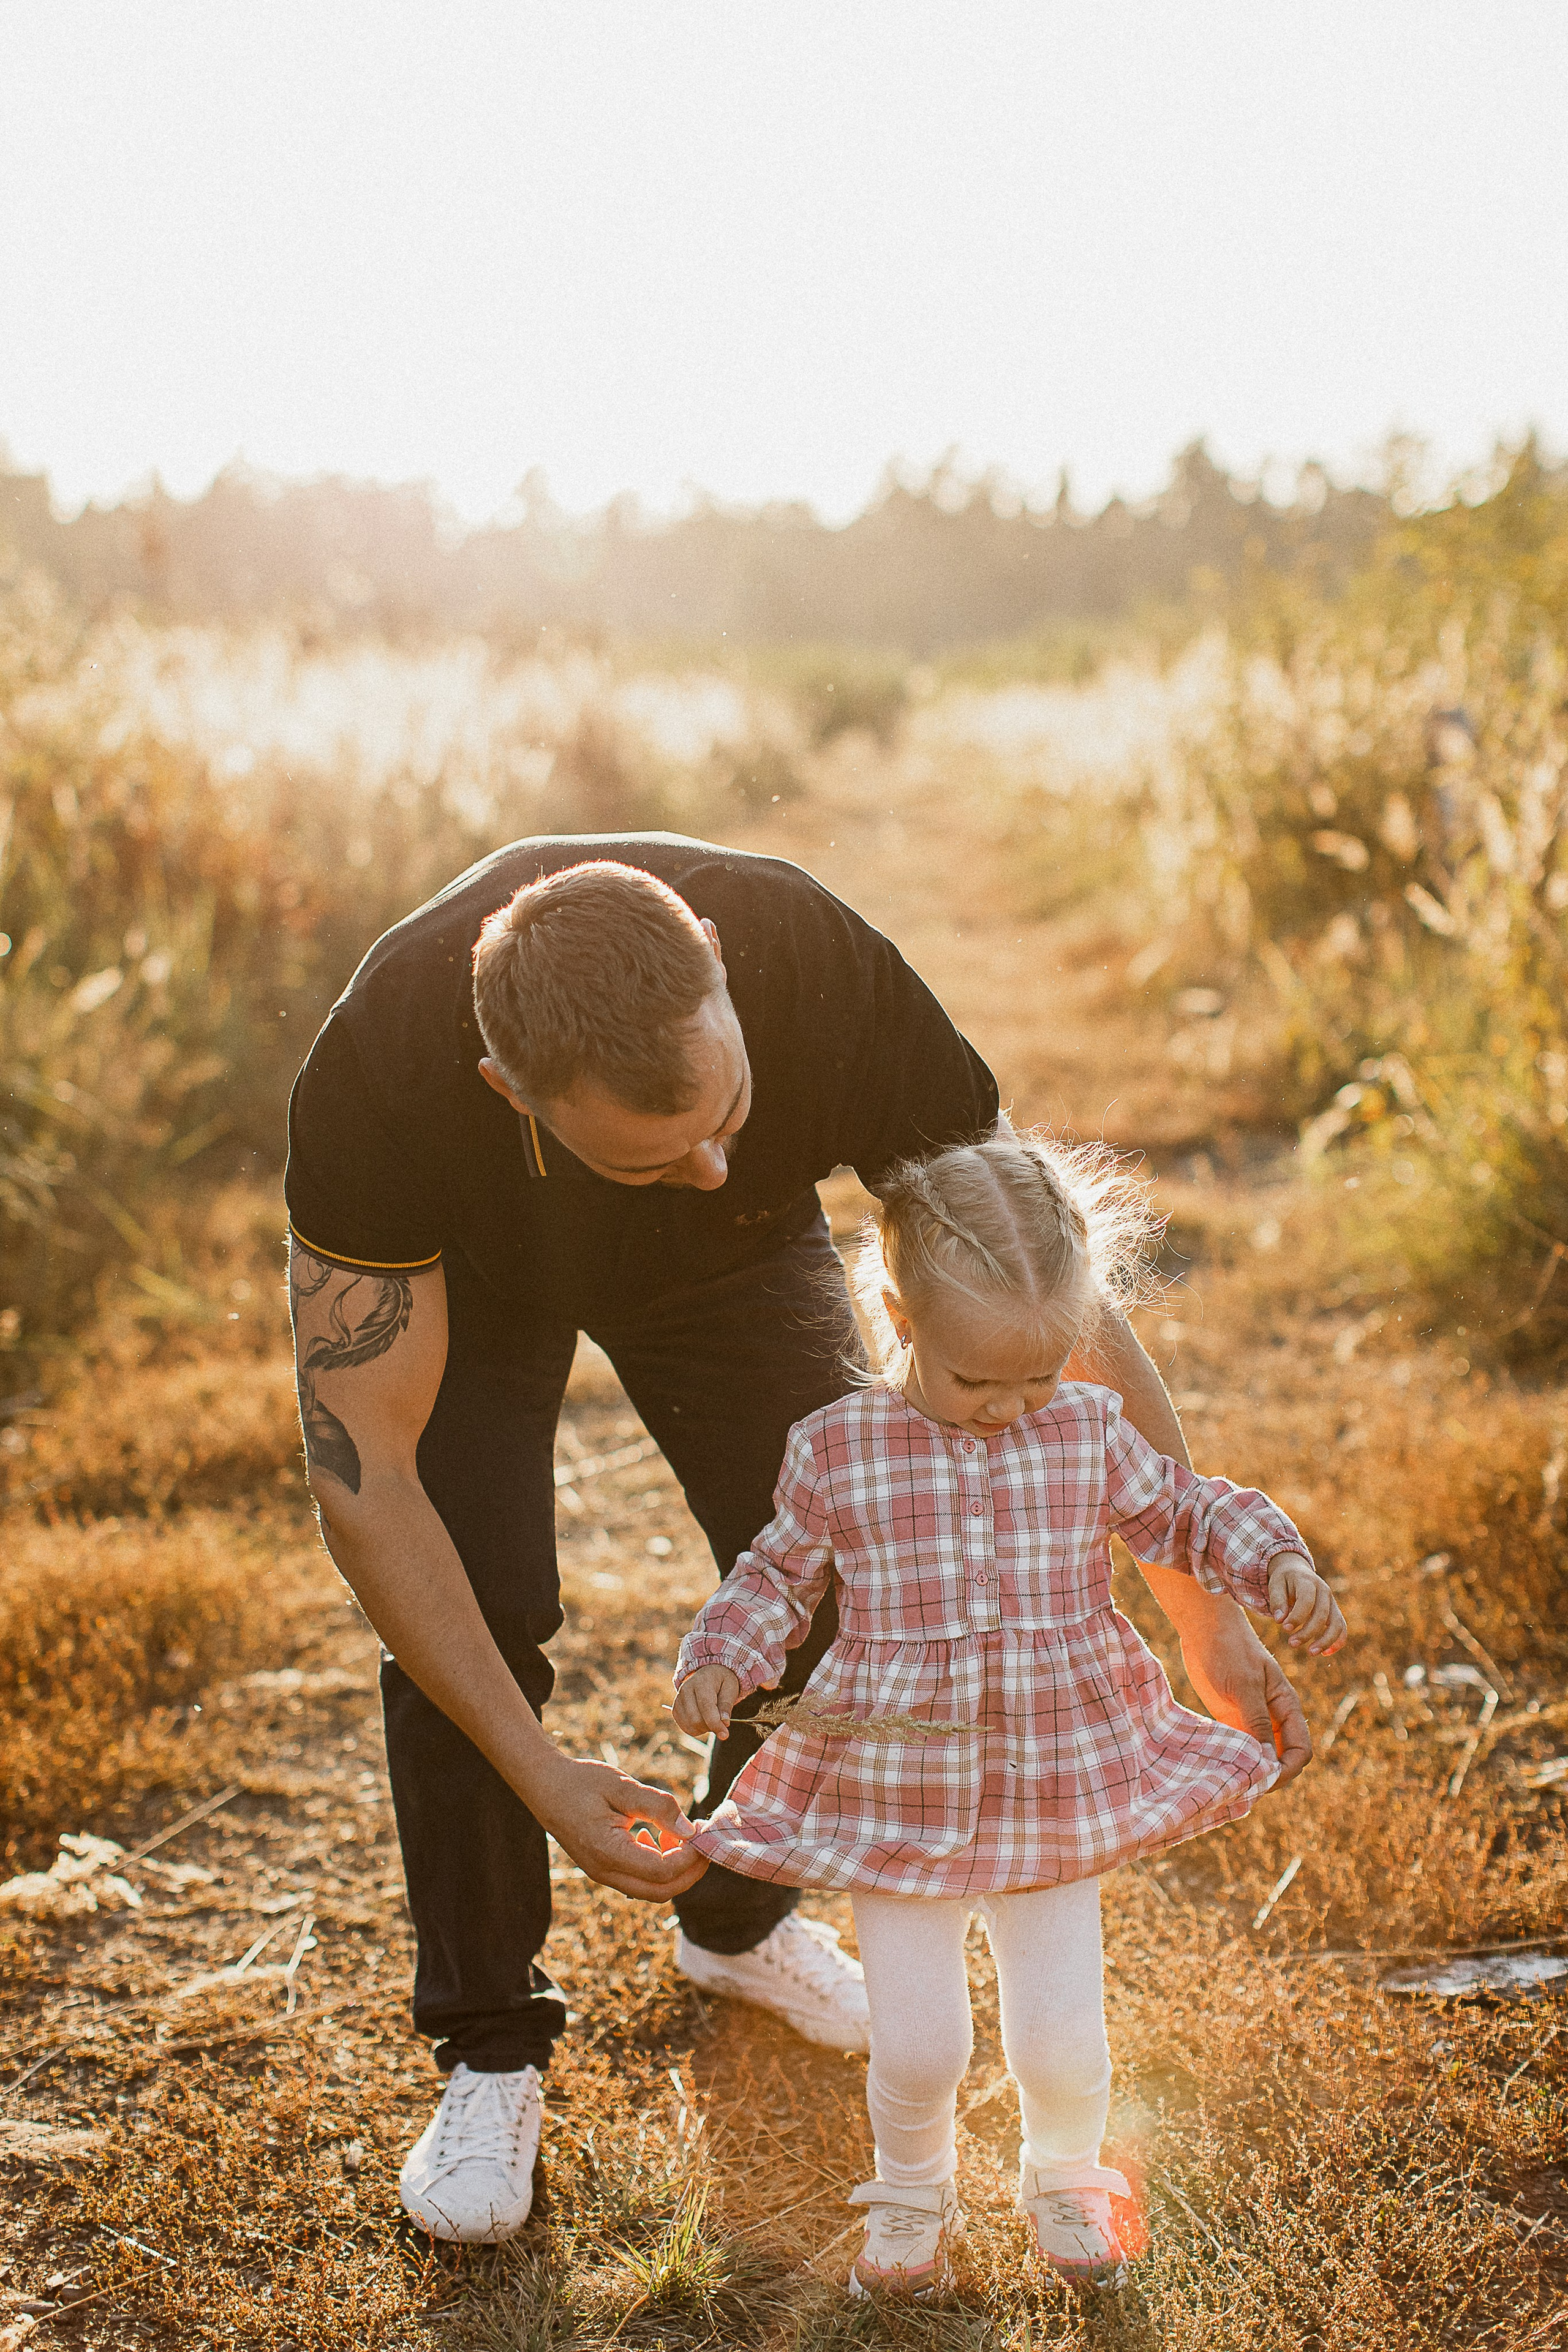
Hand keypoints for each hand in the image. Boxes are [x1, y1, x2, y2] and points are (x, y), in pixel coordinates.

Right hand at [532, 1755, 707, 1898]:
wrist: (545, 1785)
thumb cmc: (582, 1782)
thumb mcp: (622, 1786)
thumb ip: (658, 1807)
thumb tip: (690, 1830)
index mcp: (608, 1853)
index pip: (662, 1872)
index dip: (690, 1856)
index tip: (702, 1831)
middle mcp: (604, 1872)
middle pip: (660, 1892)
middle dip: (689, 1872)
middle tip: (703, 1843)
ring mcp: (602, 1874)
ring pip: (650, 1889)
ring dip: (673, 1870)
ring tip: (679, 1835)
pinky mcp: (604, 1868)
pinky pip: (638, 1880)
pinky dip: (657, 1866)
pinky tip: (655, 1837)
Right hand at [672, 1664, 740, 1738]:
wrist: (708, 1673)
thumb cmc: (721, 1681)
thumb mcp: (730, 1688)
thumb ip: (726, 1705)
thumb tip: (724, 1723)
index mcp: (701, 1682)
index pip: (706, 1707)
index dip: (715, 1723)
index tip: (725, 1735)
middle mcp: (686, 1690)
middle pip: (695, 1719)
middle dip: (711, 1726)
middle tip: (720, 1720)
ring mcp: (678, 1700)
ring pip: (690, 1726)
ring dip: (704, 1728)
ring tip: (711, 1717)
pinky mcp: (675, 1709)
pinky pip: (685, 1728)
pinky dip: (696, 1729)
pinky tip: (703, 1720)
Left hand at [1176, 1606, 1314, 1785]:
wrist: (1204, 1628)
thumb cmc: (1229, 1649)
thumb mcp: (1245, 1684)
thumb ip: (1257, 1720)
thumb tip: (1267, 1760)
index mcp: (1286, 1707)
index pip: (1300, 1750)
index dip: (1287, 1770)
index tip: (1263, 1780)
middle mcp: (1273, 1718)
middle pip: (1281, 1759)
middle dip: (1268, 1776)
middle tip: (1243, 1788)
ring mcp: (1252, 1720)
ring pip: (1259, 1757)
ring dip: (1249, 1772)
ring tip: (1229, 1785)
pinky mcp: (1231, 1719)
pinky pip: (1238, 1748)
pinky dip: (1232, 1761)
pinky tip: (1217, 1771)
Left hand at [1265, 1552, 1345, 1655]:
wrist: (1297, 1570)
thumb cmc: (1284, 1580)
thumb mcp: (1275, 1584)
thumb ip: (1277, 1601)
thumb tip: (1279, 1620)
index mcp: (1307, 1581)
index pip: (1306, 1600)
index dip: (1297, 1616)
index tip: (1284, 1628)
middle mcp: (1324, 1591)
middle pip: (1322, 1615)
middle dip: (1307, 1632)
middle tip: (1291, 1644)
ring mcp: (1332, 1602)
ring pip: (1336, 1623)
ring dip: (1325, 1641)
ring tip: (1311, 1653)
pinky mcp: (1335, 1611)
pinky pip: (1341, 1628)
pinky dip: (1337, 1642)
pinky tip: (1325, 1653)